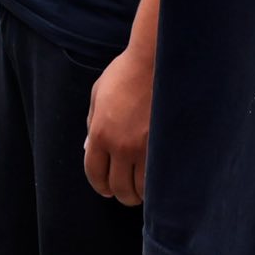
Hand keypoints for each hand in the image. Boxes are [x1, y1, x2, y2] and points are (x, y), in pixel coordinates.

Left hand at [84, 45, 154, 204]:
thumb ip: (92, 122)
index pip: (95, 173)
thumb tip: (88, 149)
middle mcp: (121, 145)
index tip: (106, 188)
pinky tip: (157, 181)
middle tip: (125, 192)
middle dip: (120, 194)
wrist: (156, 61)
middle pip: (118, 187)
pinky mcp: (165, 146)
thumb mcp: (98, 94)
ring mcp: (145, 147)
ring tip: (141, 190)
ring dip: (139, 194)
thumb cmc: (125, 73)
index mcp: (100, 133)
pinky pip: (159, 178)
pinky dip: (157, 185)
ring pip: (141, 189)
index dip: (100, 185)